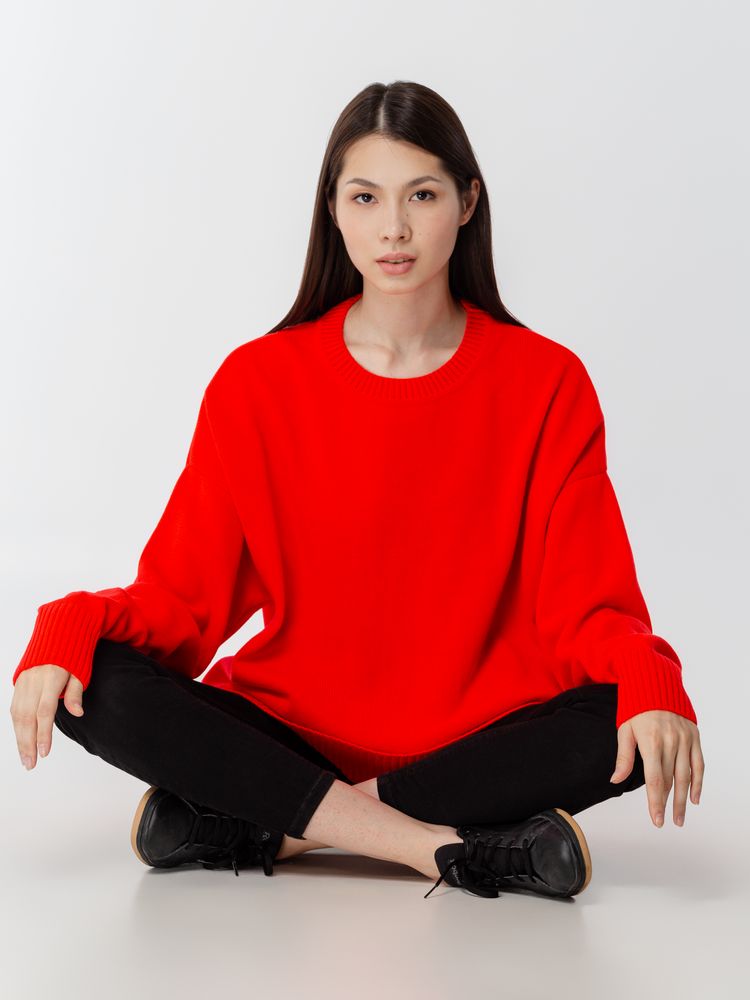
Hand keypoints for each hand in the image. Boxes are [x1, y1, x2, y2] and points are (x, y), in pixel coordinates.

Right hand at [10, 664, 83, 769]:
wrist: (57, 634)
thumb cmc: (72, 656)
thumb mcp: (80, 672)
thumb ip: (76, 693)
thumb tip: (78, 713)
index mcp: (51, 677)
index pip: (45, 710)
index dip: (43, 733)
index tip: (45, 752)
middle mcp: (33, 680)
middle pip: (27, 716)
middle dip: (28, 742)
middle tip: (31, 764)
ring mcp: (23, 682)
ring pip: (17, 714)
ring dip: (20, 738)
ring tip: (25, 758)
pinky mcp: (18, 683)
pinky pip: (14, 708)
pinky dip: (16, 726)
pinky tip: (21, 740)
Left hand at [609, 709, 703, 826]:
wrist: (655, 683)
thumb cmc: (636, 707)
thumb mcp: (624, 730)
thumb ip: (623, 758)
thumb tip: (615, 781)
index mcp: (650, 741)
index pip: (654, 780)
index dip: (655, 802)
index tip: (656, 819)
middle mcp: (670, 741)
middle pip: (670, 780)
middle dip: (667, 804)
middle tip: (666, 822)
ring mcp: (685, 739)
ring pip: (686, 775)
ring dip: (683, 798)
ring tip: (679, 817)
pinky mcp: (694, 736)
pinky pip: (699, 763)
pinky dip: (698, 782)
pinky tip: (694, 797)